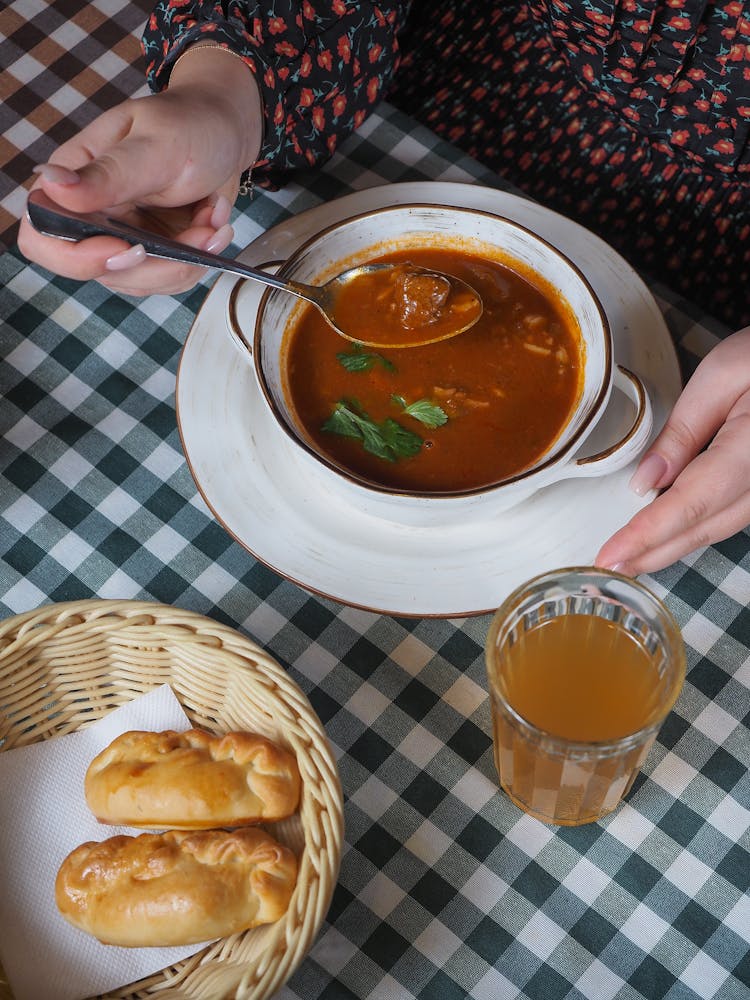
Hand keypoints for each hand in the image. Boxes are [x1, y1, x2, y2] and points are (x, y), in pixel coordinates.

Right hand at [17, 47, 261, 296]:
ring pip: (145, 281)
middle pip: (103, 272)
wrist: (226, 132)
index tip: (132, 248)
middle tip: (203, 230)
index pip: (42, 237)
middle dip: (161, 261)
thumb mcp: (154, 146)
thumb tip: (52, 184)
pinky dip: (202, 257)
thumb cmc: (188, 124)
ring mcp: (124, 239)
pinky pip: (174, 278)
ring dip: (189, 258)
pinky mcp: (156, 254)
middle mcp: (92, 217)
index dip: (77, 258)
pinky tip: (214, 222)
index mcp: (74, 183)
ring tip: (213, 216)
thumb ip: (108, 174)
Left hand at [597, 327, 749, 574]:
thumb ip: (683, 431)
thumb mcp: (722, 374)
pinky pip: (734, 515)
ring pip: (721, 527)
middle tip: (610, 566)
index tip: (611, 555)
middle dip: (654, 552)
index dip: (648, 534)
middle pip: (706, 526)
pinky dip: (698, 527)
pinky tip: (668, 534)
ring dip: (674, 546)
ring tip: (631, 557)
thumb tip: (646, 485)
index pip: (691, 503)